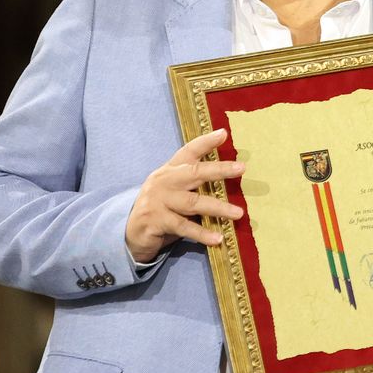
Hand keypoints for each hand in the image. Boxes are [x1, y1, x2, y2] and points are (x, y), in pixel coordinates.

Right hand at [125, 128, 245, 261]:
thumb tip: (227, 176)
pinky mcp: (157, 221)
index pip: (188, 152)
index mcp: (169, 171)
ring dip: (217, 208)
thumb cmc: (161, 208)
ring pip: (192, 202)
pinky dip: (202, 233)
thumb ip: (192, 182)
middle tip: (241, 168)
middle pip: (193, 172)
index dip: (205, 142)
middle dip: (219, 170)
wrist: (131, 232)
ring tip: (238, 213)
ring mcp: (159, 201)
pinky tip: (218, 239)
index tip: (223, 133)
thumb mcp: (173, 190)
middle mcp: (164, 182)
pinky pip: (184, 227)